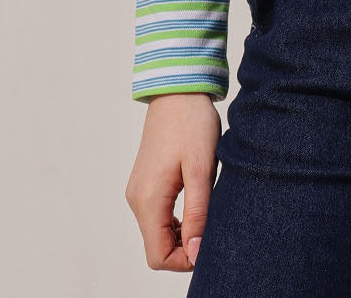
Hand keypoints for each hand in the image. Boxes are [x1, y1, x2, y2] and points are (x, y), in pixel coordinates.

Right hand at [125, 92, 220, 271]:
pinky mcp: (145, 183)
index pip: (158, 257)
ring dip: (181, 235)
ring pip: (157, 234)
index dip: (185, 260)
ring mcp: (138, 191)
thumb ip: (198, 214)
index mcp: (148, 199)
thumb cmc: (192, 124)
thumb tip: (196, 254)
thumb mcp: (201, 169)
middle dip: (185, 248)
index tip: (209, 243)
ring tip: (207, 214)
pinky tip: (195, 206)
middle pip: (157, 248)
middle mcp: (137, 200)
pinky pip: (157, 217)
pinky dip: (175, 222)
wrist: (177, 90)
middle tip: (212, 228)